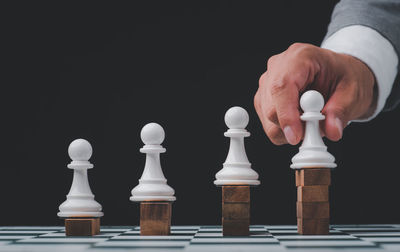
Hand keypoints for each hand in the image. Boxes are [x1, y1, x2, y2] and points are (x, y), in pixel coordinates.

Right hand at [254, 43, 375, 144]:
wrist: (339, 77)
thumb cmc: (344, 78)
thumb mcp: (353, 92)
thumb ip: (341, 111)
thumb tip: (332, 131)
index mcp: (299, 57)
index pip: (282, 86)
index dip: (286, 114)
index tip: (296, 136)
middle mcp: (277, 67)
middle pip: (271, 106)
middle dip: (293, 125)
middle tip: (317, 128)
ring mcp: (267, 84)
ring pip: (268, 119)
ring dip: (291, 129)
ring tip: (312, 119)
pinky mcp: (263, 100)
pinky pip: (269, 125)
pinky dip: (286, 131)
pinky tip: (301, 120)